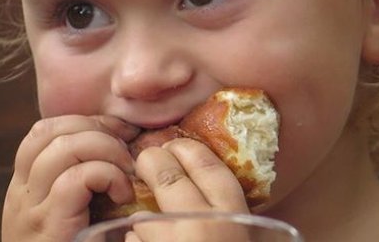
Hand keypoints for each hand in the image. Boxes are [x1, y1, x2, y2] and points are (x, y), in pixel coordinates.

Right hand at [2, 115, 139, 241]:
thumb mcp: (78, 215)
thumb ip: (86, 184)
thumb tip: (127, 147)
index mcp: (27, 188)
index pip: (46, 130)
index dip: (87, 123)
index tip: (121, 136)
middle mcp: (21, 194)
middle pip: (52, 130)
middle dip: (98, 130)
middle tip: (128, 153)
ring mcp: (31, 210)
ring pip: (63, 146)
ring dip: (106, 150)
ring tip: (126, 174)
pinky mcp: (47, 226)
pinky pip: (75, 178)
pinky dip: (107, 176)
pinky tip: (123, 194)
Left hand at [128, 138, 250, 240]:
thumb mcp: (245, 234)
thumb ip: (228, 212)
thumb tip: (205, 186)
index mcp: (232, 218)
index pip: (207, 167)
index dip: (189, 150)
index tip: (177, 146)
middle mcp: (199, 227)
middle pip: (168, 177)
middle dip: (153, 162)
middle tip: (148, 161)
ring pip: (143, 216)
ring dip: (145, 217)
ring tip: (151, 224)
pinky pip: (133, 241)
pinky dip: (139, 241)